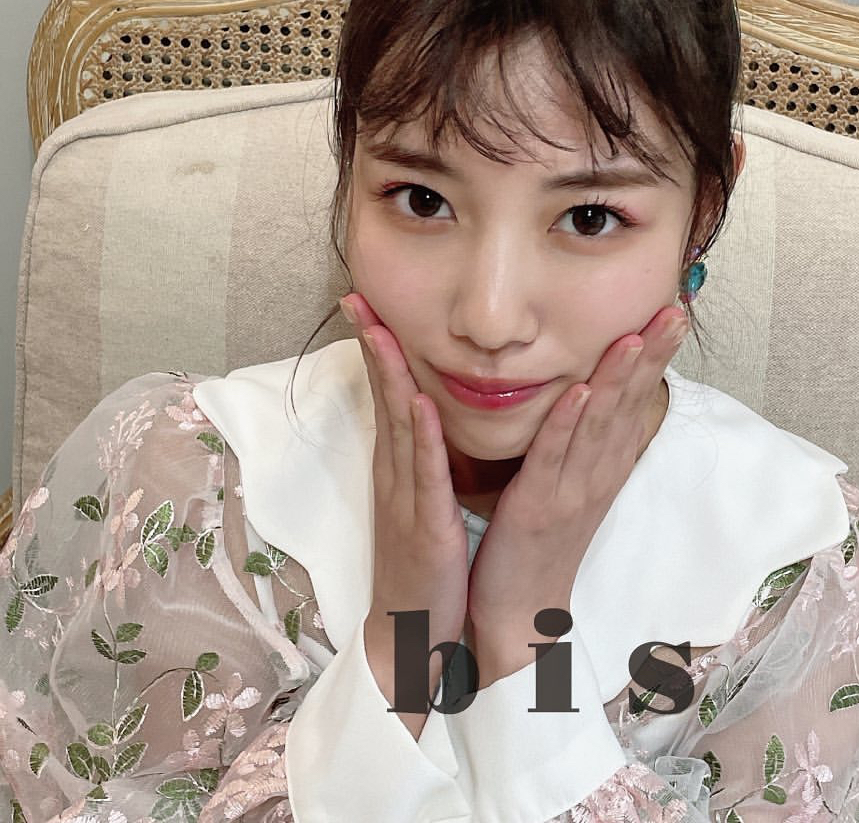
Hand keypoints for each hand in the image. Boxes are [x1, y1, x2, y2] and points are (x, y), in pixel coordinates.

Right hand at [339, 292, 469, 736]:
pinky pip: (425, 473)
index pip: (389, 395)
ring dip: (388, 374)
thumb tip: (427, 417)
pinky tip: (418, 401)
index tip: (369, 303)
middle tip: (357, 295)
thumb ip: (425, 461)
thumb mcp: (422, 503)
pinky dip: (422, 435)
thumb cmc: (424, 567)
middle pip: (383, 398)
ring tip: (377, 328)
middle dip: (371, 345)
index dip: (379, 348)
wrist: (414, 636)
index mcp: (401, 468)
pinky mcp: (425, 526)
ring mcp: (406, 499)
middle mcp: (396, 475)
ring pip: (397, 425)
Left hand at [464, 304, 687, 687]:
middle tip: (674, 311)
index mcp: (603, 466)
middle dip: (651, 355)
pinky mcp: (536, 506)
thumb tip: (599, 398)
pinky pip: (554, 458)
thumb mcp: (574, 486)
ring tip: (635, 336)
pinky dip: (568, 424)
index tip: (672, 314)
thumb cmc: (543, 541)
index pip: (636, 401)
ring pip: (599, 425)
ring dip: (618, 379)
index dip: (655, 358)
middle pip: (629, 405)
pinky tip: (581, 390)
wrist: (520, 612)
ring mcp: (570, 490)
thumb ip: (587, 442)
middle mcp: (596, 474)